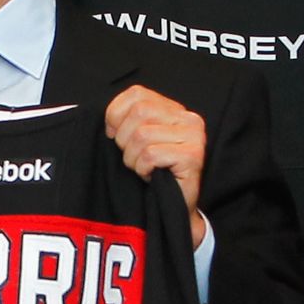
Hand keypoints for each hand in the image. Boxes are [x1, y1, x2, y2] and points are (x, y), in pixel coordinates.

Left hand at [105, 85, 207, 248]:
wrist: (173, 209)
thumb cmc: (154, 173)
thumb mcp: (138, 140)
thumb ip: (128, 121)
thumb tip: (109, 120)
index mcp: (175, 110)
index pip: (137, 94)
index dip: (116, 114)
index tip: (115, 135)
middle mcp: (189, 118)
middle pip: (139, 112)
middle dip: (125, 139)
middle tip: (133, 158)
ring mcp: (194, 137)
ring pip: (142, 135)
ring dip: (134, 159)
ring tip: (144, 169)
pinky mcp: (192, 156)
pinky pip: (150, 155)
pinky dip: (143, 169)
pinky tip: (152, 176)